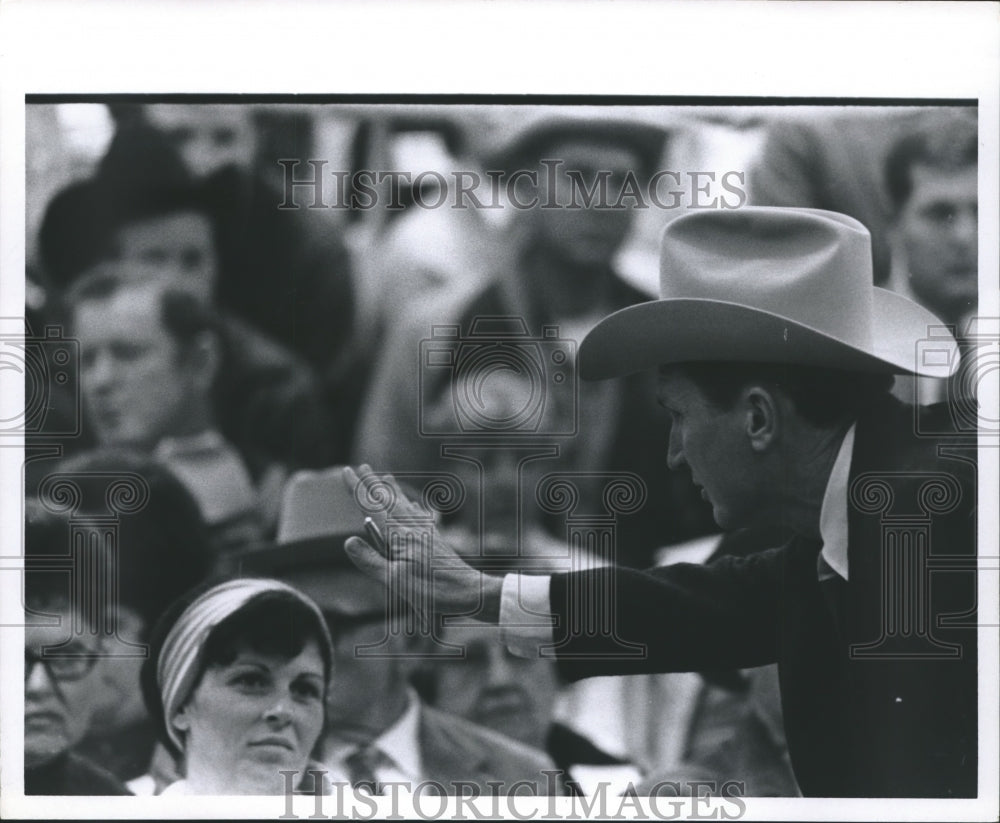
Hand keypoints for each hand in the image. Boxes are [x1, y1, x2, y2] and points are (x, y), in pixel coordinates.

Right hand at [341, 465, 503, 622]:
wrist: (469, 592)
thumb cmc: (433, 590)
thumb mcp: (396, 581)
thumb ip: (371, 560)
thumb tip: (348, 540)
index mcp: (400, 536)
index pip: (372, 508)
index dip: (357, 489)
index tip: (346, 471)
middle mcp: (413, 528)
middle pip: (389, 501)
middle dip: (373, 484)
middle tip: (362, 466)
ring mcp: (426, 533)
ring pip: (405, 505)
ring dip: (393, 491)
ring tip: (387, 477)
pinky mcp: (436, 540)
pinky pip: (421, 516)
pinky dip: (413, 506)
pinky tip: (414, 504)